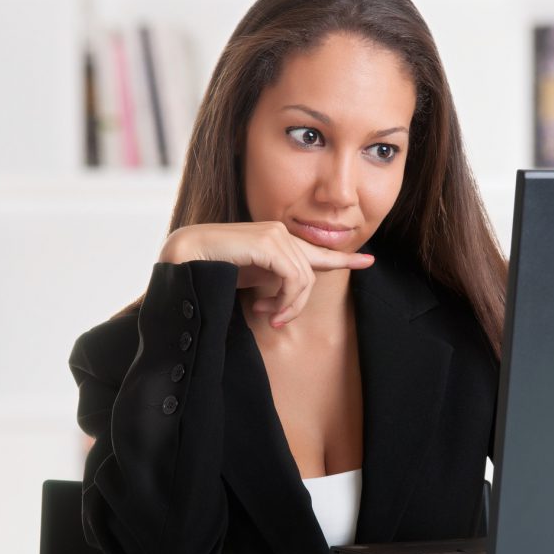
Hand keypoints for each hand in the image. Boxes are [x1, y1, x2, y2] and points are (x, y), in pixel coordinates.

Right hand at [159, 222, 373, 326]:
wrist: (184, 261)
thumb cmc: (213, 272)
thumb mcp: (253, 281)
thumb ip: (276, 284)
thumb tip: (290, 302)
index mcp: (278, 242)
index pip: (317, 252)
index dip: (344, 259)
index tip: (369, 261)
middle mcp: (280, 233)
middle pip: (310, 275)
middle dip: (296, 304)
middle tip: (275, 320)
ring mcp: (275, 234)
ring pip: (304, 278)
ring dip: (289, 305)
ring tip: (268, 315)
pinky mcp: (268, 242)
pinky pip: (294, 276)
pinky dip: (285, 298)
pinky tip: (266, 308)